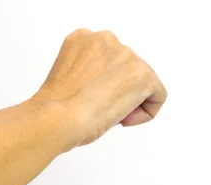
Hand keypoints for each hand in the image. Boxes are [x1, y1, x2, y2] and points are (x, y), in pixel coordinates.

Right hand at [34, 28, 166, 147]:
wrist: (56, 118)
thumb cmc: (53, 108)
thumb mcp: (66, 77)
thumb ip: (87, 72)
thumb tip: (105, 88)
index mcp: (81, 39)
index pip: (106, 59)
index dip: (99, 84)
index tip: (86, 98)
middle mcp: (105, 40)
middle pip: (125, 68)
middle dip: (116, 90)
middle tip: (97, 108)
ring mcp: (126, 55)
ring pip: (141, 82)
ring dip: (128, 101)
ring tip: (106, 113)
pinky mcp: (142, 75)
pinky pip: (157, 96)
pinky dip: (145, 112)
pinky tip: (123, 119)